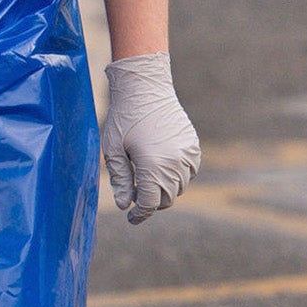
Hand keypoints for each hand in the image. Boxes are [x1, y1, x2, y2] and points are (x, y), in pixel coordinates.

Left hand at [102, 52, 200, 223]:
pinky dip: (176, 176)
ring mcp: (188, 155)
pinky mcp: (193, 146)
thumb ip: (120, 179)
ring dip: (163, 189)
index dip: (139, 214)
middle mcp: (175, 164)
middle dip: (150, 202)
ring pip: (179, 187)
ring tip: (144, 179)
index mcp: (154, 167)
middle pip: (165, 198)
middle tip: (134, 197)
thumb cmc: (124, 117)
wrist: (145, 88)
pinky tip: (160, 167)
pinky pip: (188, 171)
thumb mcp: (113, 149)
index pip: (149, 203)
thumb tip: (124, 205)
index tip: (131, 218)